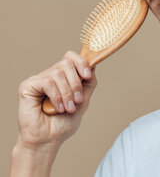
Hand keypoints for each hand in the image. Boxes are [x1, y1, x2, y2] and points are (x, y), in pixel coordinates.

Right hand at [10, 51, 96, 176]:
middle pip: (67, 63)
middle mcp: (50, 75)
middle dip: (76, 83)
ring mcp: (38, 80)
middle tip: (77, 100)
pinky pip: (47, 82)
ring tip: (67, 108)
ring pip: (58, 73)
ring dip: (67, 93)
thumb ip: (89, 83)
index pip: (71, 57)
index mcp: (63, 77)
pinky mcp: (27, 86)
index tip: (87, 75)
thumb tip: (93, 65)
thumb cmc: (63, 123)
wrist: (48, 140)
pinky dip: (56, 96)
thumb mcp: (83, 101)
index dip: (81, 62)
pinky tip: (56, 108)